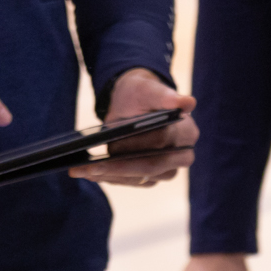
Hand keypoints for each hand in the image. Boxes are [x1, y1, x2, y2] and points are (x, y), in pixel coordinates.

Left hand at [69, 68, 197, 187]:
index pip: (160, 147)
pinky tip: (91, 173)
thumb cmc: (142, 93)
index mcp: (186, 133)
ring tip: (82, 171)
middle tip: (88, 169)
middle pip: (149, 168)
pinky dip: (111, 178)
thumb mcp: (149, 89)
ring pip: (138, 178)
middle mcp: (182, 156)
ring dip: (109, 176)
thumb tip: (188, 103)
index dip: (137, 150)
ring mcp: (168, 169)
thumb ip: (166, 96)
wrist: (134, 103)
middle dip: (116, 169)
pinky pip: (131, 181)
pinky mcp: (152, 177)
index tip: (110, 150)